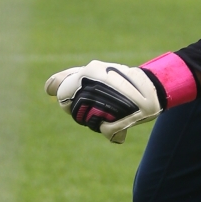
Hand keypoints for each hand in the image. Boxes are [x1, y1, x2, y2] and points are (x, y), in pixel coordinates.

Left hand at [44, 60, 165, 144]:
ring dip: (98, 120)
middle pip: (73, 111)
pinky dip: (112, 128)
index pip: (60, 93)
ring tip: (114, 108)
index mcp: (88, 71)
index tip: (78, 99)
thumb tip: (47, 88)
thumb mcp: (95, 72)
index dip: (67, 99)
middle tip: (103, 103)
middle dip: (83, 111)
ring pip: (87, 122)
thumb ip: (69, 78)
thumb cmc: (120, 80)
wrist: (152, 88)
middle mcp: (94, 85)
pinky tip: (122, 118)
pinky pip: (104, 130)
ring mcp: (105, 103)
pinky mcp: (117, 119)